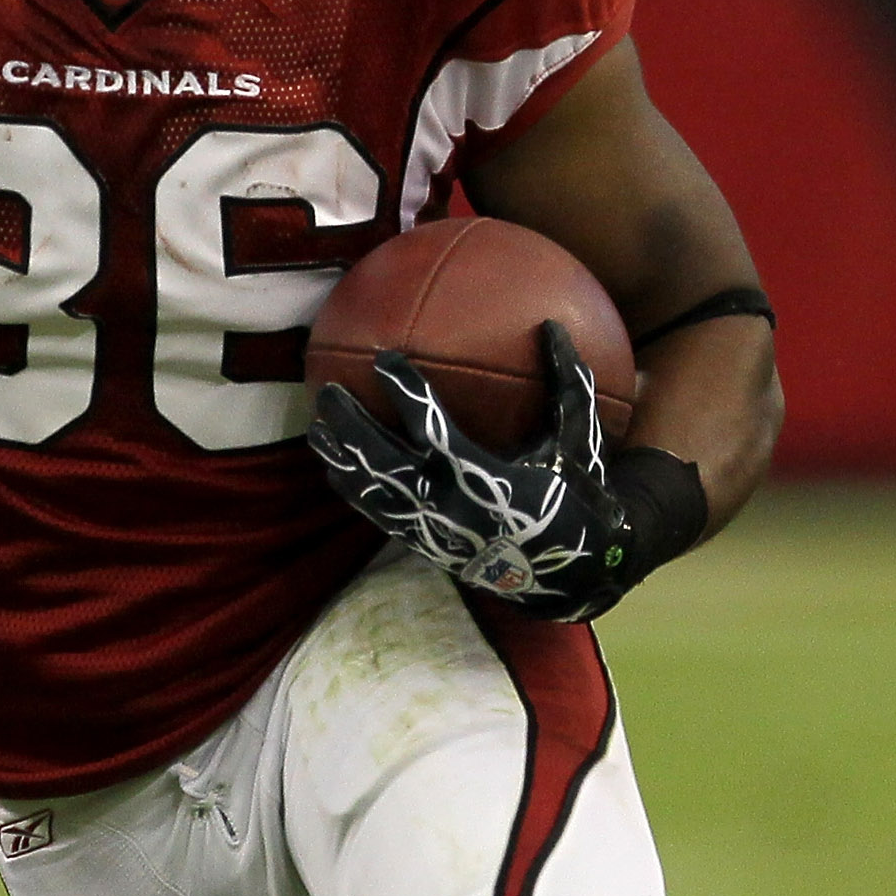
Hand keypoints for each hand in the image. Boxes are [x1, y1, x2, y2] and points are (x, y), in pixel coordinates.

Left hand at [309, 321, 635, 622]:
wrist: (570, 571)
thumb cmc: (576, 494)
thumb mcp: (579, 441)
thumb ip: (567, 384)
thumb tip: (553, 325)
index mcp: (487, 479)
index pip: (435, 432)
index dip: (406, 395)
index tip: (384, 359)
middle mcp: (452, 507)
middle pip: (386, 465)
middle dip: (353, 429)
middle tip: (327, 392)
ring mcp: (435, 530)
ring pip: (375, 494)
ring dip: (342, 460)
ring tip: (316, 427)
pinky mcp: (426, 545)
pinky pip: (380, 517)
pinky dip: (354, 492)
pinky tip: (333, 468)